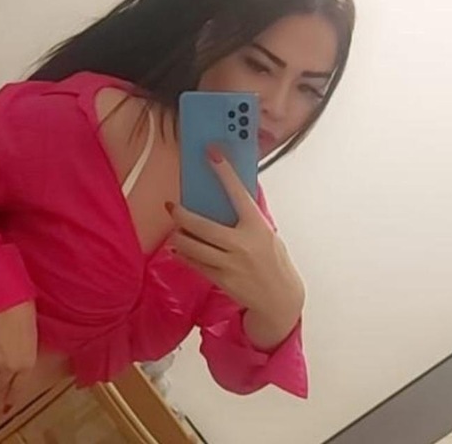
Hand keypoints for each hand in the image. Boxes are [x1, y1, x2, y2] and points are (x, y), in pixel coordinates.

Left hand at [166, 145, 304, 324]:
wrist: (280, 298)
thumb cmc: (274, 260)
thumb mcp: (268, 234)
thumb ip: (249, 218)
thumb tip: (229, 196)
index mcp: (257, 226)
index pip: (238, 193)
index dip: (224, 171)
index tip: (211, 153)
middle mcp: (242, 244)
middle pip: (202, 225)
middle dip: (182, 214)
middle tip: (171, 205)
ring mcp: (230, 264)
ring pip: (193, 246)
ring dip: (179, 236)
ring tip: (175, 229)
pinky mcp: (222, 280)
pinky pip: (195, 264)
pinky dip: (183, 254)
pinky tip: (177, 248)